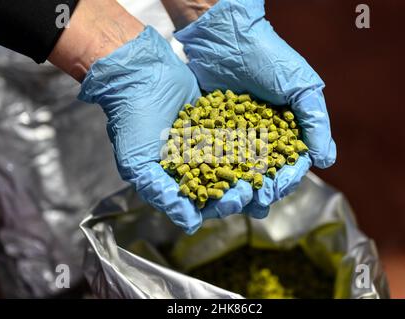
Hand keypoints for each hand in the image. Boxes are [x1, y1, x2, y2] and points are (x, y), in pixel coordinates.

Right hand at [78, 26, 252, 233]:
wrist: (139, 75)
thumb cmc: (133, 122)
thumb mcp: (139, 164)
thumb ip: (163, 194)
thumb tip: (191, 226)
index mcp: (177, 179)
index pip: (204, 200)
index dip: (222, 204)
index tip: (238, 200)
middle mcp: (195, 163)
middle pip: (224, 184)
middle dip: (242, 189)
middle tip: (258, 188)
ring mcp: (208, 142)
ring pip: (235, 162)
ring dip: (252, 170)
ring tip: (271, 174)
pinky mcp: (219, 120)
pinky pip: (239, 135)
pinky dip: (253, 142)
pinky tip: (269, 144)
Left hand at [174, 0, 336, 217]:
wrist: (227, 35)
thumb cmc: (270, 57)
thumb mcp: (301, 86)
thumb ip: (316, 122)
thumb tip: (326, 161)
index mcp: (287, 130)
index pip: (291, 164)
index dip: (286, 180)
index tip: (276, 189)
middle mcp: (262, 136)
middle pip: (265, 174)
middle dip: (261, 191)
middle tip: (254, 201)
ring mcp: (236, 135)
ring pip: (239, 172)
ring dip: (238, 189)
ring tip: (233, 201)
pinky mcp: (211, 131)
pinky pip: (213, 157)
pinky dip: (213, 174)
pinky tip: (209, 186)